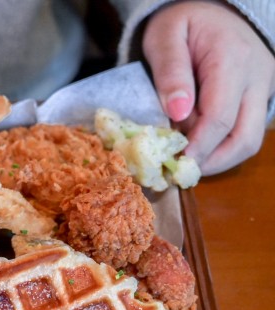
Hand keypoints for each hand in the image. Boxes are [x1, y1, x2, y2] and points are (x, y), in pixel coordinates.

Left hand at [142, 0, 274, 174]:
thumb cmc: (182, 22)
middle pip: (244, 137)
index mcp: (233, 59)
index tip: (173, 164)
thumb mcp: (164, 37)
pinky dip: (223, 148)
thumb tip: (178, 113)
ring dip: (219, 160)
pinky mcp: (261, 96)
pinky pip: (248, 132)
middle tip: (179, 173)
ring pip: (250, 140)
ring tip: (186, 164)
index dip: (197, 147)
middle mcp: (257, 76)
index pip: (220, 117)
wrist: (212, 8)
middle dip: (210, 162)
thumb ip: (170, 72)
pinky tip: (198, 150)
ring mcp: (264, 87)